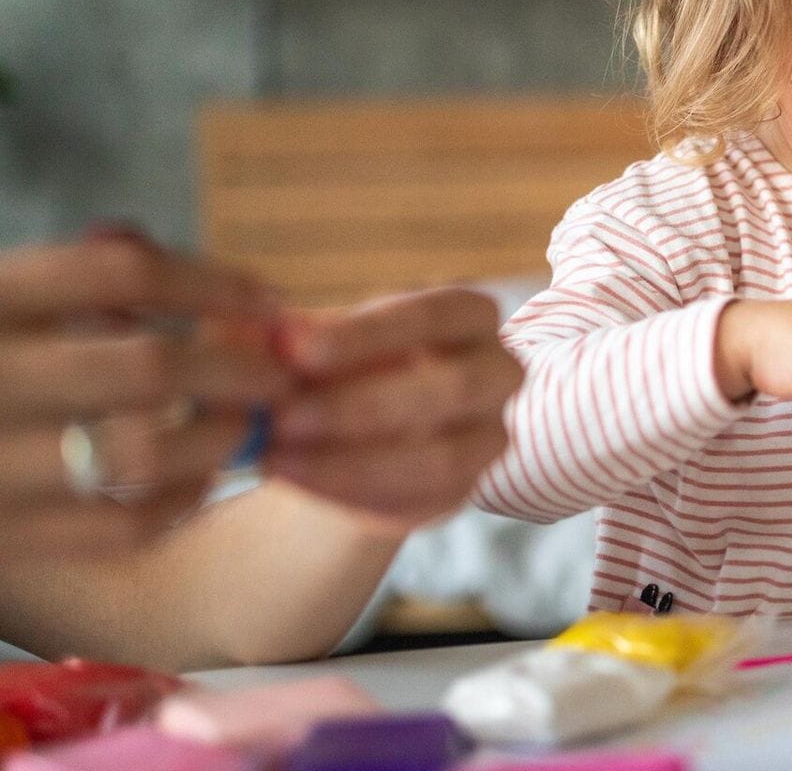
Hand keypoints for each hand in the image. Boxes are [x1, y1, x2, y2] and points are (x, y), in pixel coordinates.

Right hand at [0, 235, 289, 553]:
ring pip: (145, 451)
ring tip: (247, 425)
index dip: (211, 281)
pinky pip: (122, 524)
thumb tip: (175, 265)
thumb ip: (72, 279)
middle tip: (282, 374)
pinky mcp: (3, 538)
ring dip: (220, 436)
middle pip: (149, 364)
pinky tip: (200, 479)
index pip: (121, 270)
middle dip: (238, 368)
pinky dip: (182, 499)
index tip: (267, 298)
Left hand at [266, 288, 521, 535]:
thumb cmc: (334, 365)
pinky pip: (419, 501)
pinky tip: (295, 479)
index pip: (437, 314)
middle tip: (281, 416)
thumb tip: (269, 338)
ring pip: (442, 458)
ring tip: (276, 457)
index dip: (368, 333)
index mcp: (470, 316)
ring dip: (353, 461)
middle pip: (453, 387)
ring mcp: (488, 438)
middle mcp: (497, 373)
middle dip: (361, 404)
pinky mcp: (463, 491)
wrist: (343, 432)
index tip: (292, 347)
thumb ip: (293, 339)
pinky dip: (350, 492)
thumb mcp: (312, 341)